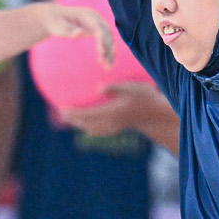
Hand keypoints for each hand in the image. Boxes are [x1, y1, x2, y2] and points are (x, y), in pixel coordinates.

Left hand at [32, 0, 113, 65]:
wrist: (53, 18)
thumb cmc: (54, 23)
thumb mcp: (58, 27)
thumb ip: (68, 30)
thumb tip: (79, 33)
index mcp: (87, 15)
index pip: (99, 28)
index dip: (102, 40)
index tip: (101, 53)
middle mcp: (95, 18)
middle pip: (107, 34)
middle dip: (109, 49)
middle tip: (106, 65)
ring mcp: (97, 24)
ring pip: (109, 39)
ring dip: (110, 53)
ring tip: (108, 67)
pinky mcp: (96, 31)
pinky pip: (105, 42)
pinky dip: (107, 52)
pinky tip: (106, 63)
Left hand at [60, 81, 175, 141]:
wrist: (158, 115)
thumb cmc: (146, 98)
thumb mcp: (131, 89)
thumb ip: (114, 88)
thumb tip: (99, 88)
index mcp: (111, 113)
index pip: (86, 114)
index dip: (72, 112)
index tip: (61, 108)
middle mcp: (109, 123)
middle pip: (85, 123)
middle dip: (72, 119)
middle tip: (60, 112)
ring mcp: (113, 127)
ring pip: (90, 128)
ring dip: (79, 123)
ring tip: (70, 117)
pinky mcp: (116, 128)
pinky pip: (97, 130)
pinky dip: (88, 126)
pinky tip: (86, 123)